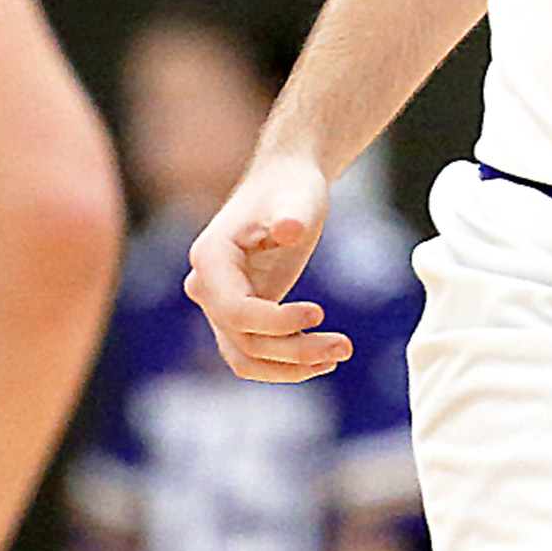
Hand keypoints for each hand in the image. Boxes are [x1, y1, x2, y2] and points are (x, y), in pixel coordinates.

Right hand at [186, 151, 347, 382]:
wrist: (286, 184)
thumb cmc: (291, 187)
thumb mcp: (298, 198)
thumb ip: (292, 214)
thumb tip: (289, 229)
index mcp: (210, 258)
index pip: (236, 311)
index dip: (278, 322)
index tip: (319, 313)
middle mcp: (206, 286)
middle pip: (244, 341)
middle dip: (295, 351)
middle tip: (345, 347)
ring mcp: (219, 304)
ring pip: (246, 357)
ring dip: (292, 366)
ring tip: (339, 355)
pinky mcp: (238, 315)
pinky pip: (254, 354)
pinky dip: (286, 363)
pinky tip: (323, 358)